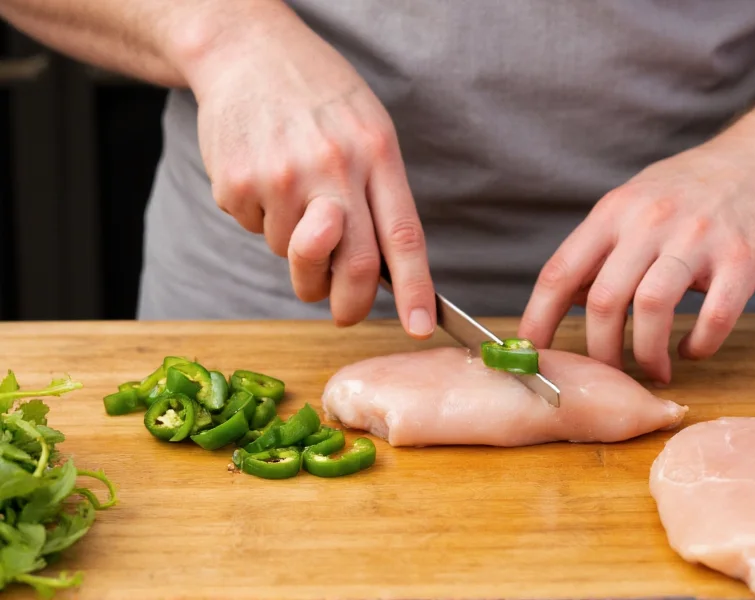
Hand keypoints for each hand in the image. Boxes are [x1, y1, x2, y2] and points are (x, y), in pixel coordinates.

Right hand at [177, 2, 434, 337]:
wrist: (245, 50)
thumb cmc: (317, 95)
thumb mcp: (368, 128)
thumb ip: (379, 194)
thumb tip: (382, 270)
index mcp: (376, 152)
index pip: (403, 237)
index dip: (416, 290)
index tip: (422, 327)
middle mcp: (332, 167)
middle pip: (352, 266)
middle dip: (351, 304)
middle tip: (345, 312)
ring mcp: (282, 177)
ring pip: (295, 256)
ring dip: (297, 248)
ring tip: (294, 193)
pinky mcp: (237, 185)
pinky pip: (256, 231)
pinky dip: (263, 219)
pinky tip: (264, 176)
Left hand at [518, 127, 754, 383]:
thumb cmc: (692, 188)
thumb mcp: (634, 202)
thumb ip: (601, 249)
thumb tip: (566, 299)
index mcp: (614, 212)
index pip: (560, 272)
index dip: (538, 318)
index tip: (530, 352)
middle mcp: (650, 222)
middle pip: (605, 300)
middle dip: (600, 350)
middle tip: (608, 373)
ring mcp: (697, 239)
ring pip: (653, 309)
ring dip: (647, 354)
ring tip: (653, 370)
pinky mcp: (743, 259)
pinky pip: (713, 316)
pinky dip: (699, 345)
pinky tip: (692, 349)